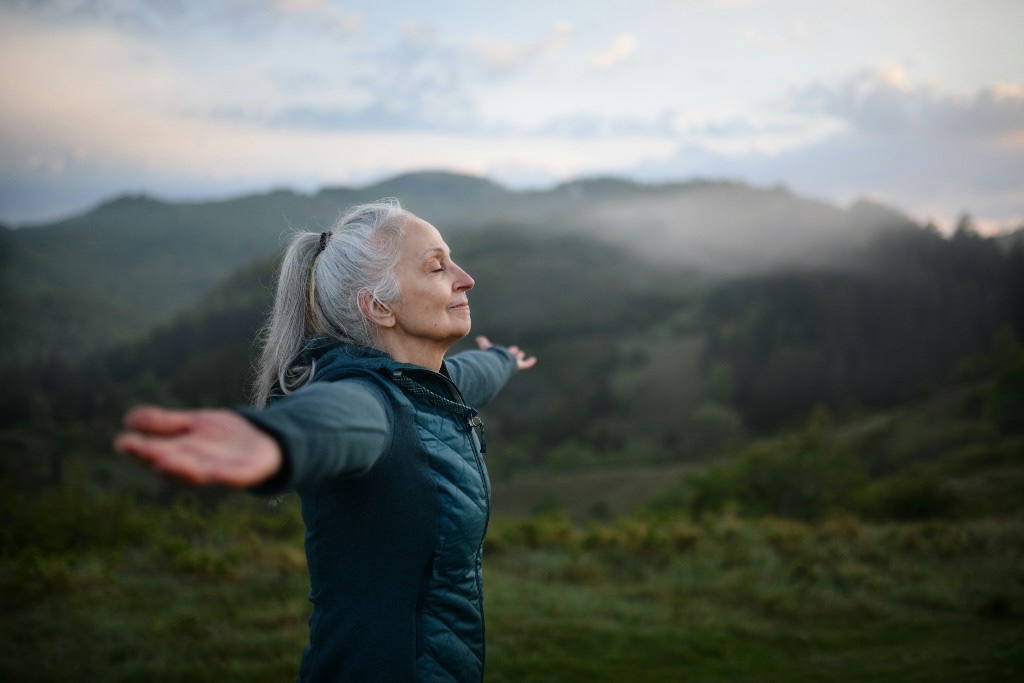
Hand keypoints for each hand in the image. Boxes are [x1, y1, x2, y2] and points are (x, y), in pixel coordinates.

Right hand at [114, 406, 282, 487]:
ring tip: (164, 460)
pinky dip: (225, 476)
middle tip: (141, 451)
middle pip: (176, 464)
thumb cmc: (225, 436)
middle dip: (158, 459)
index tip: (122, 442)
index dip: (140, 449)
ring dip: (183, 469)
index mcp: (183, 454)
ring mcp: (222, 471)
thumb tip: (128, 419)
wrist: (267, 440)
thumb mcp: (193, 424)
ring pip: (200, 473)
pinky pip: (235, 477)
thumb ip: (165, 424)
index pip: (156, 452)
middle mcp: (198, 466)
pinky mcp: (247, 474)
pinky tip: (215, 472)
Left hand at [475, 335, 536, 370]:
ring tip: (521, 353)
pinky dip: (529, 362)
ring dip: (518, 356)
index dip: (503, 350)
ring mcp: (512, 364)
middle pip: (509, 357)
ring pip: (516, 359)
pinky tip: (533, 359)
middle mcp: (505, 361)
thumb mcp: (486, 347)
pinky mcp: (518, 366)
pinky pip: (525, 365)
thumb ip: (483, 343)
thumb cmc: (490, 357)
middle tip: (515, 351)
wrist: (496, 364)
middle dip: (512, 353)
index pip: (501, 353)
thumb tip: (478, 339)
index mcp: (498, 357)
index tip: (504, 349)